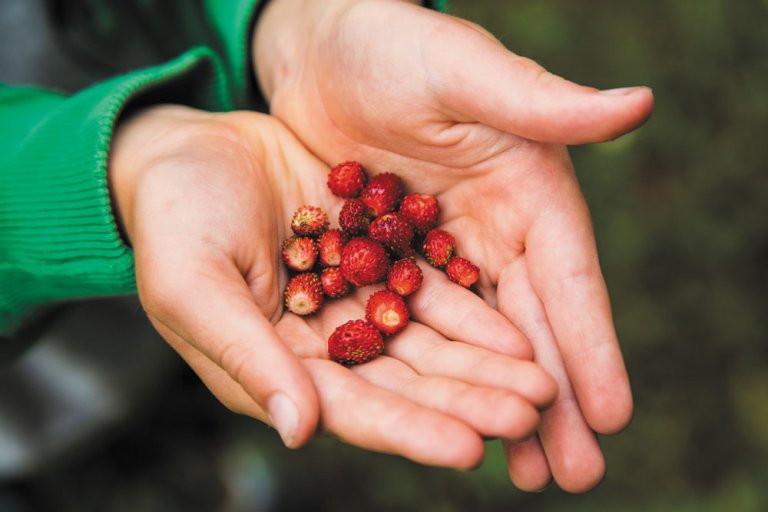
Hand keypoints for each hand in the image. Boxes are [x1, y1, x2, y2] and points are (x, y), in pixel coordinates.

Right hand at [108, 105, 556, 467]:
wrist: (190, 149)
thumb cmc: (172, 219)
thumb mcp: (193, 285)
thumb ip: (246, 355)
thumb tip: (300, 432)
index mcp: (276, 368)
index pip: (351, 409)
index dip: (410, 430)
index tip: (470, 448)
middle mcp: (323, 349)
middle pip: (405, 384)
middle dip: (468, 401)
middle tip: (531, 414)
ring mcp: (354, 305)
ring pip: (429, 344)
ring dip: (483, 365)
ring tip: (541, 382)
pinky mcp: (375, 262)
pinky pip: (431, 292)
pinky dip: (471, 311)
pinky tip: (515, 328)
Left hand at [254, 0, 653, 490]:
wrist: (322, 44)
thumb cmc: (393, 43)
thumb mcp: (463, 70)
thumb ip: (540, 102)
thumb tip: (638, 104)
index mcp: (529, 189)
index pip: (568, 278)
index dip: (590, 345)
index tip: (612, 414)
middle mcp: (496, 228)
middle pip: (530, 325)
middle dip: (552, 399)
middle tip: (574, 475)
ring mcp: (447, 248)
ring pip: (480, 339)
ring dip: (498, 402)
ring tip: (524, 471)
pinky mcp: (397, 257)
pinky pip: (420, 325)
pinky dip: (438, 374)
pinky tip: (445, 417)